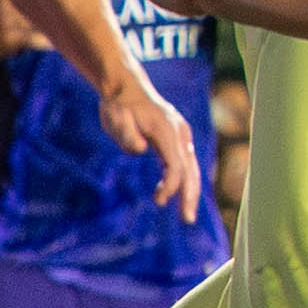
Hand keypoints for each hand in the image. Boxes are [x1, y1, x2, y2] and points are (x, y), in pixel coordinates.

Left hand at [106, 71, 207, 219]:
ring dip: (189, 191)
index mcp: (167, 129)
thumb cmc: (119, 105)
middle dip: (190, 195)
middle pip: (191, 168)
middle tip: (187, 219)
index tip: (159, 201)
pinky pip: (184, 163)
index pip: (177, 163)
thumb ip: (127, 135)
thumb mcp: (116, 118)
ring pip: (191, 167)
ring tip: (186, 214)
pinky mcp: (176, 139)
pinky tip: (168, 193)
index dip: (172, 185)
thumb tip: (140, 150)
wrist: (125, 88)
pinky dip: (182, 180)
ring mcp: (180, 135)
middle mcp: (179, 132)